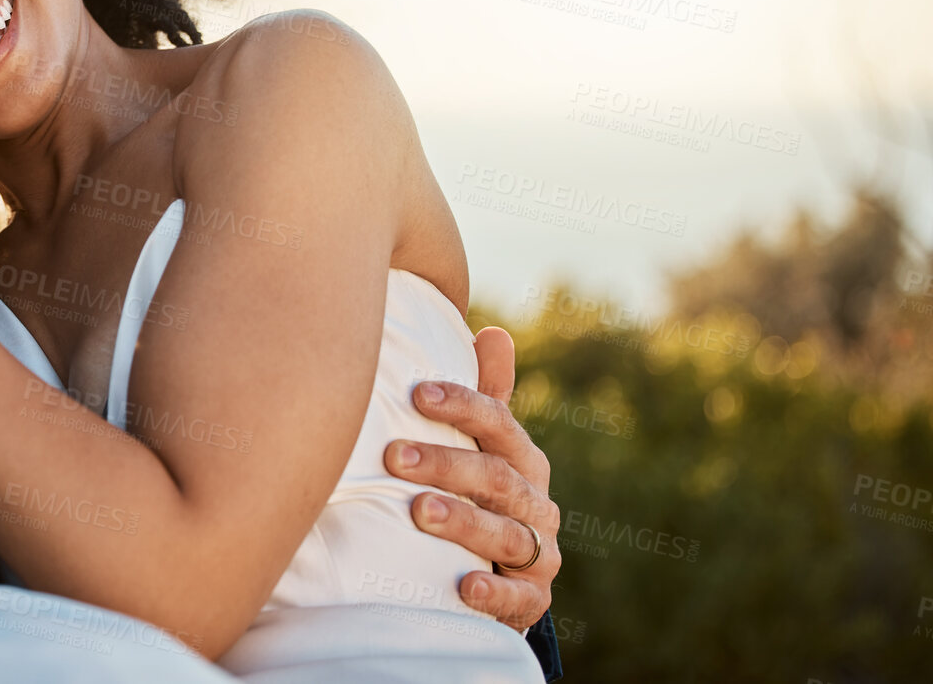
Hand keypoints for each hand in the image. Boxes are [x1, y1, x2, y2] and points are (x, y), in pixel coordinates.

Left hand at [382, 326, 559, 632]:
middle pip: (495, 476)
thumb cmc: (480, 496)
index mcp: (523, 458)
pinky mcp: (532, 600)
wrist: (506, 577)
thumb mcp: (483, 448)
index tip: (416, 394)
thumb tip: (494, 332)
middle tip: (394, 457)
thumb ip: (486, 397)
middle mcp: (536, 502)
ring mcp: (539, 552)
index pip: (499, 422)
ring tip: (419, 511)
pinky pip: (519, 599)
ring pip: (505, 533)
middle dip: (445, 463)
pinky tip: (463, 583)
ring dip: (462, 520)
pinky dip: (493, 591)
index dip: (461, 405)